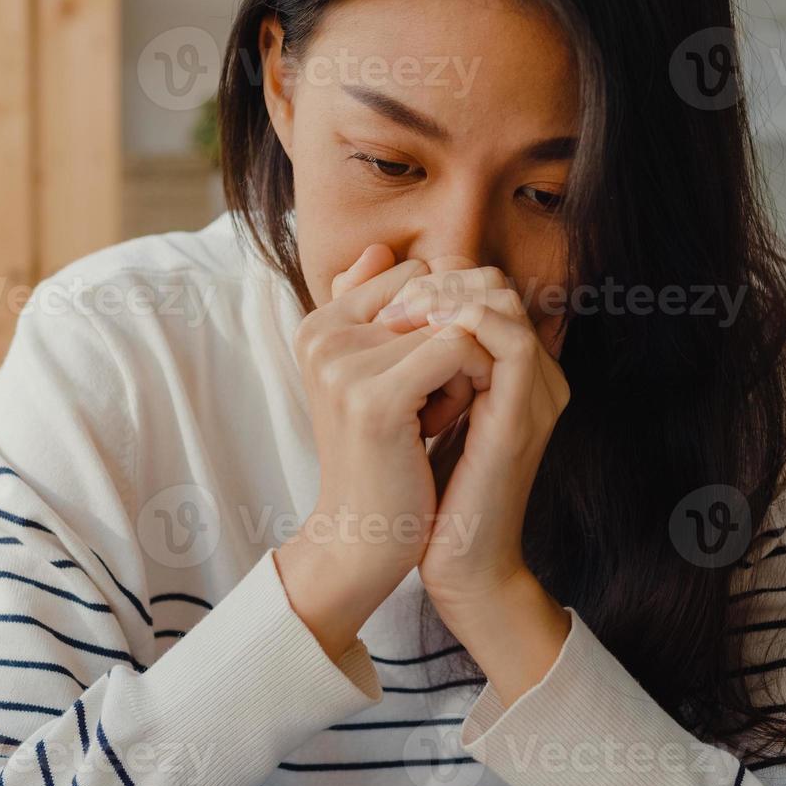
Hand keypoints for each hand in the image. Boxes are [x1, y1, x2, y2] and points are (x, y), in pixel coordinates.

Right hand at [275, 244, 494, 659]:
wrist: (365, 537)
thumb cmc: (383, 457)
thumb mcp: (372, 374)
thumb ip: (370, 308)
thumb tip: (380, 248)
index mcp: (317, 323)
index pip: (414, 275)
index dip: (440, 320)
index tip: (421, 377)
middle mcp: (320, 334)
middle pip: (436, 294)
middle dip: (455, 340)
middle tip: (432, 401)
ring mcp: (342, 364)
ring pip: (453, 323)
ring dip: (464, 370)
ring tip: (432, 418)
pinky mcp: (374, 397)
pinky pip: (459, 349)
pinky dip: (469, 386)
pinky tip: (439, 427)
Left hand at [375, 267, 571, 609]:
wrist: (458, 564)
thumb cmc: (432, 494)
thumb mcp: (415, 412)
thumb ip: (411, 361)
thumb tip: (375, 304)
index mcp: (514, 371)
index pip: (481, 287)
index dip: (430, 283)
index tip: (379, 309)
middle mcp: (535, 374)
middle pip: (493, 282)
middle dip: (435, 281)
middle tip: (385, 312)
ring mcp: (537, 393)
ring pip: (501, 299)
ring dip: (441, 299)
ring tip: (394, 324)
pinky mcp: (525, 415)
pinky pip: (507, 342)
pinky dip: (460, 326)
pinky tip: (416, 342)